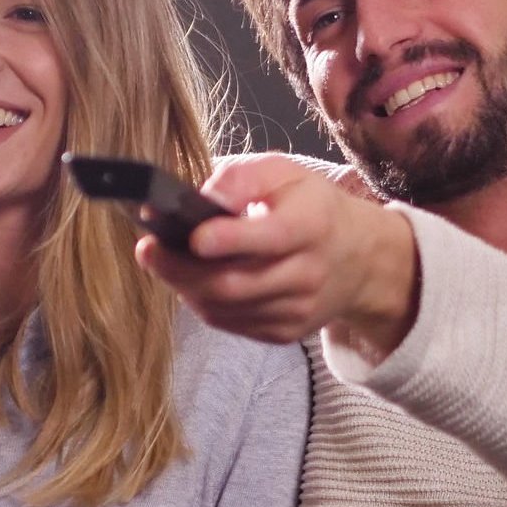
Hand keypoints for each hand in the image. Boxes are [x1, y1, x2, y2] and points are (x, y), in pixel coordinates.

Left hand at [136, 153, 420, 358]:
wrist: (358, 259)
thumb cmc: (311, 207)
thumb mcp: (285, 174)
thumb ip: (243, 177)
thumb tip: (202, 194)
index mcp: (312, 225)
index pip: (268, 239)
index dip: (226, 240)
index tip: (190, 234)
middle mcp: (308, 273)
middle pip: (234, 284)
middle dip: (181, 269)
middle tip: (148, 250)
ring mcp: (297, 309)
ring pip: (225, 307)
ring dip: (186, 286)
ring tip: (165, 261)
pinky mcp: (284, 333)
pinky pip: (230, 323)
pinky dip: (204, 302)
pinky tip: (193, 280)